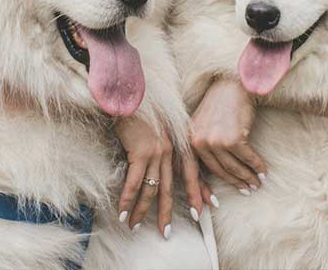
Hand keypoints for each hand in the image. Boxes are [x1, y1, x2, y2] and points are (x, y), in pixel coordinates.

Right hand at [114, 115, 202, 237]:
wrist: (129, 94)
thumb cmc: (141, 110)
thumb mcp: (160, 127)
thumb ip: (164, 145)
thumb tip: (158, 164)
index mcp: (177, 143)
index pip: (191, 172)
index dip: (198, 191)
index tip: (204, 210)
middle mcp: (170, 150)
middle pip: (170, 187)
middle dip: (167, 212)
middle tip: (166, 232)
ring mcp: (156, 152)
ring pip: (151, 189)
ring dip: (142, 211)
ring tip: (135, 226)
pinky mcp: (140, 152)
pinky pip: (134, 183)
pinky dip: (128, 200)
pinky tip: (123, 213)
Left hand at [189, 76, 266, 193]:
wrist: (233, 85)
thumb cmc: (220, 104)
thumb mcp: (202, 125)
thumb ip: (203, 145)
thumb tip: (212, 170)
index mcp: (189, 140)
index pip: (194, 171)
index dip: (199, 192)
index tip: (205, 209)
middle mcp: (199, 142)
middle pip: (220, 171)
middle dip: (236, 183)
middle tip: (247, 190)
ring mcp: (216, 141)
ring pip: (235, 168)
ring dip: (249, 177)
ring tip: (257, 182)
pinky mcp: (233, 139)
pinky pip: (248, 159)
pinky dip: (257, 167)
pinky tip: (264, 171)